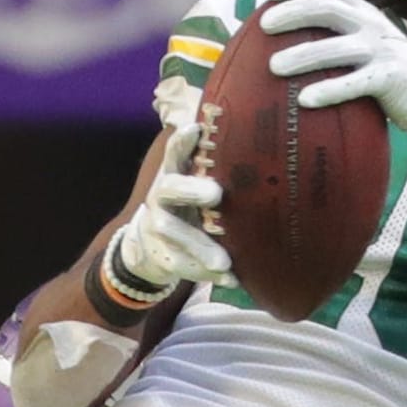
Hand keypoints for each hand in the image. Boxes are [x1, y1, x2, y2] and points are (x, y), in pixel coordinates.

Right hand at [119, 123, 236, 288]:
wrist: (149, 248)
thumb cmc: (188, 208)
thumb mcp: (193, 182)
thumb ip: (213, 165)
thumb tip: (258, 130)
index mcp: (174, 175)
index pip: (175, 152)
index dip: (183, 140)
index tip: (196, 127)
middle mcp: (161, 198)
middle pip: (170, 189)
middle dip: (191, 190)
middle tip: (216, 194)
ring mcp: (158, 228)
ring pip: (174, 234)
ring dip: (200, 247)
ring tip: (224, 261)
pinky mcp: (162, 256)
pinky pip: (183, 267)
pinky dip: (206, 274)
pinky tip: (231, 279)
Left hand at [262, 0, 406, 142]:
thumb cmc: (375, 69)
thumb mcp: (354, 43)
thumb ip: (323, 37)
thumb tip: (263, 46)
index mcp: (358, 11)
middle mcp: (369, 23)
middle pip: (328, 9)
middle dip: (294, 12)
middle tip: (264, 25)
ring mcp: (381, 49)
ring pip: (339, 47)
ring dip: (304, 55)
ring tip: (274, 66)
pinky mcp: (390, 77)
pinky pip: (357, 83)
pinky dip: (331, 90)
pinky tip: (305, 100)